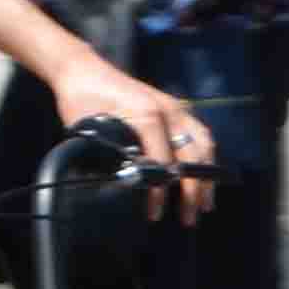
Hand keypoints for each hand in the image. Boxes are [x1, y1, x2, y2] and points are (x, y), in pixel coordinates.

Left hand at [50, 58, 221, 216]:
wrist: (82, 70)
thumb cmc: (81, 100)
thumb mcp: (89, 131)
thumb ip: (111, 154)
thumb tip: (125, 184)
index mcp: (147, 116)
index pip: (163, 162)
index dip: (158, 191)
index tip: (153, 213)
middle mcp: (169, 111)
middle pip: (194, 155)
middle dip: (195, 189)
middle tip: (189, 217)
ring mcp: (175, 107)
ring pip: (204, 144)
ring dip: (207, 174)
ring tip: (205, 202)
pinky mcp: (175, 106)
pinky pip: (200, 133)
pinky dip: (204, 156)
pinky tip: (202, 174)